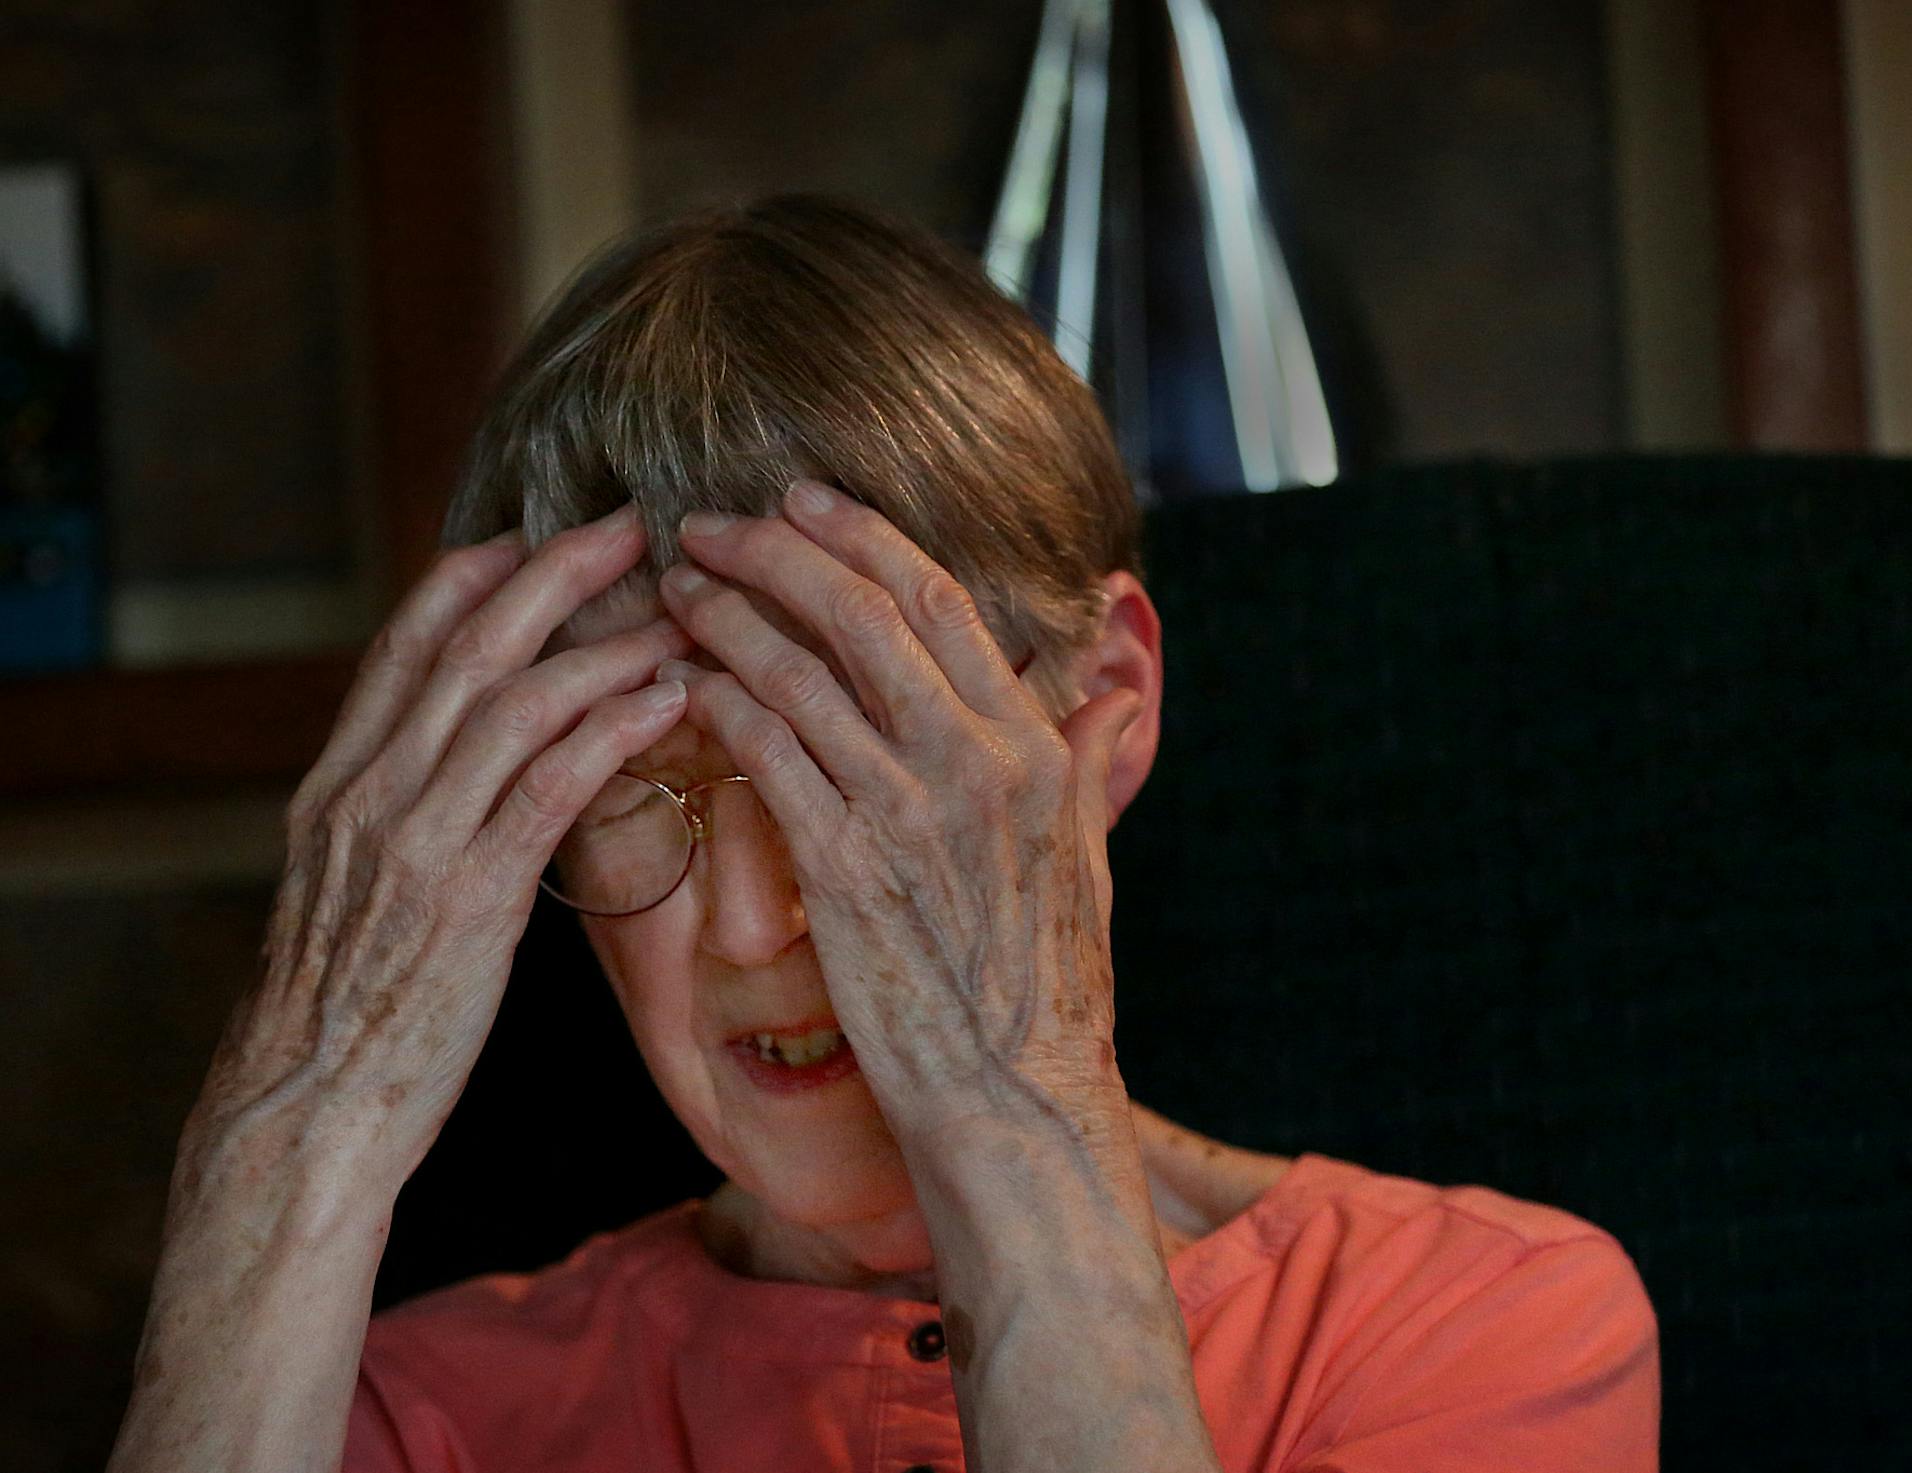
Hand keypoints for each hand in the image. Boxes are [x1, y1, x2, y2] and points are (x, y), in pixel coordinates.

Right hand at [182, 505, 693, 1189]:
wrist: (303, 1114)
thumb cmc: (345, 1012)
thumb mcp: (351, 894)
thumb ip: (399, 819)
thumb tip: (456, 774)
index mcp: (338, 787)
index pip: (404, 646)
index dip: (471, 576)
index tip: (532, 530)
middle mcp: (369, 795)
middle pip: (468, 645)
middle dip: (553, 571)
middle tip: (631, 523)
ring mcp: (415, 841)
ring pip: (515, 702)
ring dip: (604, 645)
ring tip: (677, 612)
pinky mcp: (469, 900)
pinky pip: (549, 788)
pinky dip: (611, 731)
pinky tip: (666, 701)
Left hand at [657, 480, 1145, 1147]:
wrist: (1013, 1097)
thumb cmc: (1049, 987)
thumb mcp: (1089, 860)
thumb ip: (1091, 762)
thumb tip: (1119, 695)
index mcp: (1035, 749)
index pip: (942, 601)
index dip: (863, 537)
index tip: (804, 500)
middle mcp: (974, 763)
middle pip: (861, 615)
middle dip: (775, 552)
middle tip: (710, 523)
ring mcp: (905, 812)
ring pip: (800, 676)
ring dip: (728, 619)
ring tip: (678, 590)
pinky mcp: (842, 868)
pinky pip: (767, 757)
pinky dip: (721, 705)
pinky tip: (689, 682)